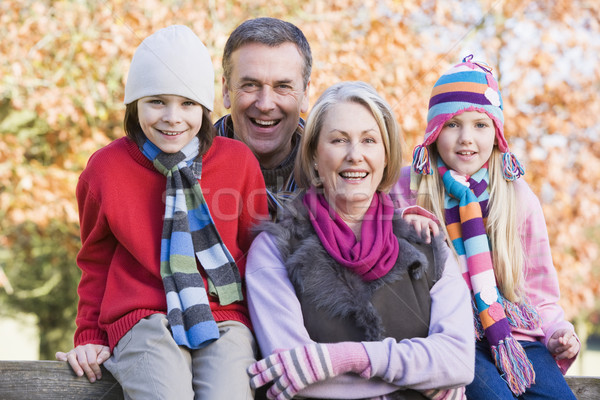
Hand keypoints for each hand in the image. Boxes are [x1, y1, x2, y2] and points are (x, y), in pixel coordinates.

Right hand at [56, 344, 110, 382]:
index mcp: (90, 347)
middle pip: (83, 362)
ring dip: (76, 368)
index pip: (92, 361)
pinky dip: (60, 359)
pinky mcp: (66, 355)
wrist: (92, 348)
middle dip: (88, 372)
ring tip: (80, 375)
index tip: (98, 377)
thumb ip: (105, 355)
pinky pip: (61, 356)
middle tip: (92, 380)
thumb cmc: (99, 352)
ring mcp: (72, 351)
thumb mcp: (105, 351)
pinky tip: (62, 362)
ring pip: (72, 359)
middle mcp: (80, 348)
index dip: (96, 369)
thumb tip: (98, 361)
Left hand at [248, 342, 369, 399]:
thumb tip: (273, 351)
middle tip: (252, 384)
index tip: (249, 370)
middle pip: (270, 372)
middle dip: (260, 379)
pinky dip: (282, 397)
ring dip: (272, 391)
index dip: (259, 365)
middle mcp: (288, 364)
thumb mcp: (298, 349)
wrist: (330, 358)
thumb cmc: (314, 353)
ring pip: (278, 384)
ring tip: (268, 395)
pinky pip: (288, 392)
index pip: (269, 360)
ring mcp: (294, 374)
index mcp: (287, 354)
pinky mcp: (301, 382)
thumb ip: (285, 351)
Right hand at [403, 214, 439, 243]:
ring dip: (418, 231)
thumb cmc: (422, 225)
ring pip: (417, 224)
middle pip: (425, 225)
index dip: (436, 230)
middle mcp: (422, 219)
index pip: (433, 224)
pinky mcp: (407, 219)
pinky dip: (408, 227)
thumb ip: (435, 233)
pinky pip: (408, 223)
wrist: (411, 217)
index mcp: (429, 221)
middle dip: (427, 233)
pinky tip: (408, 232)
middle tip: (427, 241)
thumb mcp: (429, 227)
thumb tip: (445, 238)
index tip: (436, 237)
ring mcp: (414, 219)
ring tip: (419, 238)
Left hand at [547, 329, 579, 360]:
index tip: (563, 343)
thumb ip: (556, 342)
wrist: (555, 346)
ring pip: (572, 350)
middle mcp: (573, 337)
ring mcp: (576, 343)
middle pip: (570, 343)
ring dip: (564, 355)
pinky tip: (560, 357)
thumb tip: (561, 340)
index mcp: (566, 331)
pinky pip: (573, 354)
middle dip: (562, 348)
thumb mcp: (552, 342)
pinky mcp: (576, 349)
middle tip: (555, 350)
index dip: (566, 338)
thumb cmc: (553, 342)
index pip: (568, 333)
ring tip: (556, 357)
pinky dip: (566, 356)